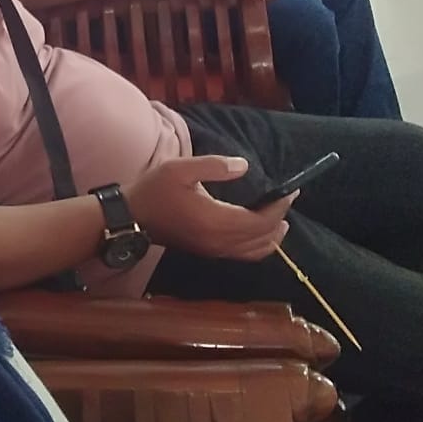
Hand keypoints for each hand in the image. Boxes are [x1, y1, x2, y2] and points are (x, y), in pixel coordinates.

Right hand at [123, 157, 294, 260]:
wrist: (131, 218)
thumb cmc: (154, 190)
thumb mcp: (180, 169)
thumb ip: (214, 166)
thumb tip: (245, 167)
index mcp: (215, 221)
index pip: (260, 220)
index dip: (280, 206)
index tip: (291, 189)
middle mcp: (219, 242)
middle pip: (263, 236)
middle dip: (280, 217)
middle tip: (288, 197)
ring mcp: (214, 251)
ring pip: (256, 250)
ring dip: (273, 235)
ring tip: (281, 217)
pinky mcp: (209, 253)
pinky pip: (245, 254)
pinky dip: (260, 245)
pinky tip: (261, 233)